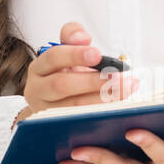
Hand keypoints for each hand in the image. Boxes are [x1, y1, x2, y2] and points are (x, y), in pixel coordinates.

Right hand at [21, 19, 138, 114]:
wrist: (53, 102)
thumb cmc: (64, 73)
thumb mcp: (66, 52)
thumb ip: (73, 36)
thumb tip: (82, 37)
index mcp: (39, 68)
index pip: (54, 57)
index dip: (75, 55)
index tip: (97, 54)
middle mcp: (37, 90)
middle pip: (61, 85)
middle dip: (92, 81)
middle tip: (118, 76)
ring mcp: (45, 112)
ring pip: (72, 107)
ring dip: (102, 99)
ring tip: (126, 89)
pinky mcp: (57, 128)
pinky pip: (80, 122)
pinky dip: (100, 114)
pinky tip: (118, 107)